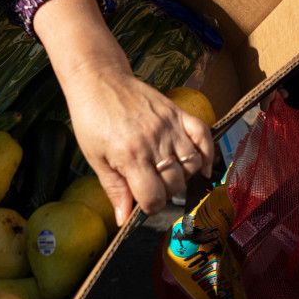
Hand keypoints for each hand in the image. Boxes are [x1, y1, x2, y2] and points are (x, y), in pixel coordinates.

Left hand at [33, 0, 213, 226]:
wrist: (99, 80)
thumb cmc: (91, 119)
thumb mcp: (95, 158)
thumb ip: (114, 189)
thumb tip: (124, 219)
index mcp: (130, 156)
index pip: (154, 197)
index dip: (150, 207)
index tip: (143, 204)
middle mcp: (154, 142)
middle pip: (175, 184)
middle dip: (165, 193)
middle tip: (152, 187)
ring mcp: (169, 126)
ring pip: (192, 164)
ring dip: (183, 176)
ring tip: (168, 174)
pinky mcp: (177, 113)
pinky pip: (203, 136)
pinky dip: (207, 154)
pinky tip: (202, 167)